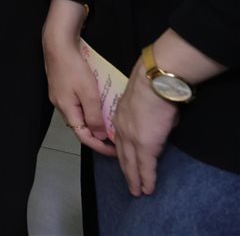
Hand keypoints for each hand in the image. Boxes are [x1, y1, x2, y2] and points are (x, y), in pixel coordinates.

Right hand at [43, 33, 114, 156]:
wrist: (58, 45)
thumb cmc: (74, 68)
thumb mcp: (88, 93)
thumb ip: (94, 116)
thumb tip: (100, 135)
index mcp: (67, 109)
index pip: (83, 136)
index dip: (99, 146)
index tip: (115, 150)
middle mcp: (61, 106)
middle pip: (80, 127)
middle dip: (98, 135)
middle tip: (116, 138)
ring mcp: (60, 96)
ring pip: (79, 116)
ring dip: (94, 122)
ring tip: (110, 124)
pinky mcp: (63, 87)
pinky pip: (78, 105)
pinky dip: (90, 110)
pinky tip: (99, 106)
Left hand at [115, 68, 178, 194]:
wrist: (154, 84)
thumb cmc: (152, 88)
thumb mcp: (142, 104)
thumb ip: (144, 117)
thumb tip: (157, 124)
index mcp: (120, 118)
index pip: (120, 141)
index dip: (123, 154)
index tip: (126, 163)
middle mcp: (122, 130)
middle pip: (123, 156)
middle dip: (127, 171)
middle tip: (130, 183)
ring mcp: (132, 139)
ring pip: (132, 164)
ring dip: (135, 179)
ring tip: (138, 191)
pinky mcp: (145, 146)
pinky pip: (145, 167)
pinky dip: (146, 179)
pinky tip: (147, 189)